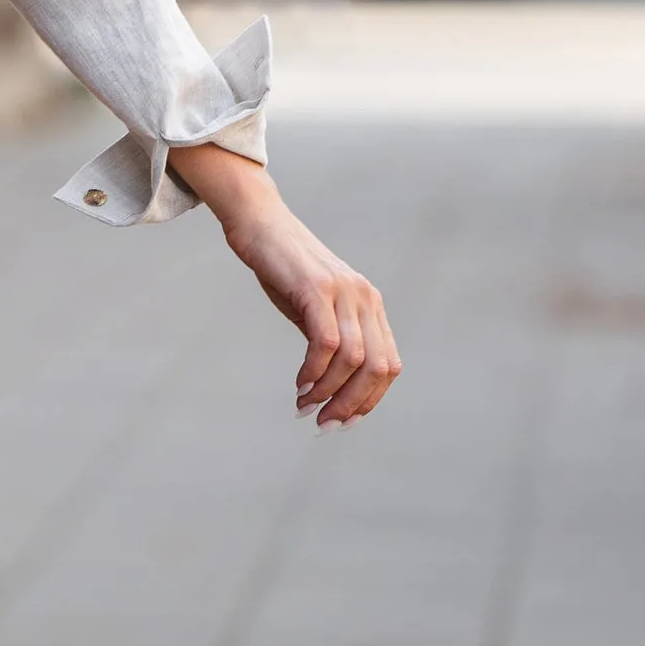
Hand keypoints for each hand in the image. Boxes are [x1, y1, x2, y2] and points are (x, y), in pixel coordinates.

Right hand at [170, 142, 400, 428]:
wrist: (257, 222)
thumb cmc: (280, 266)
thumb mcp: (312, 305)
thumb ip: (329, 335)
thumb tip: (332, 383)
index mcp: (369, 304)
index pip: (387, 365)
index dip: (369, 400)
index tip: (341, 421)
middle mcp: (364, 297)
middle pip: (377, 367)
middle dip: (352, 404)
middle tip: (323, 424)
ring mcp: (342, 291)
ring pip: (354, 359)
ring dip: (330, 392)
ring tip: (305, 406)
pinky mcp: (316, 288)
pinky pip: (326, 342)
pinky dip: (314, 371)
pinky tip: (299, 383)